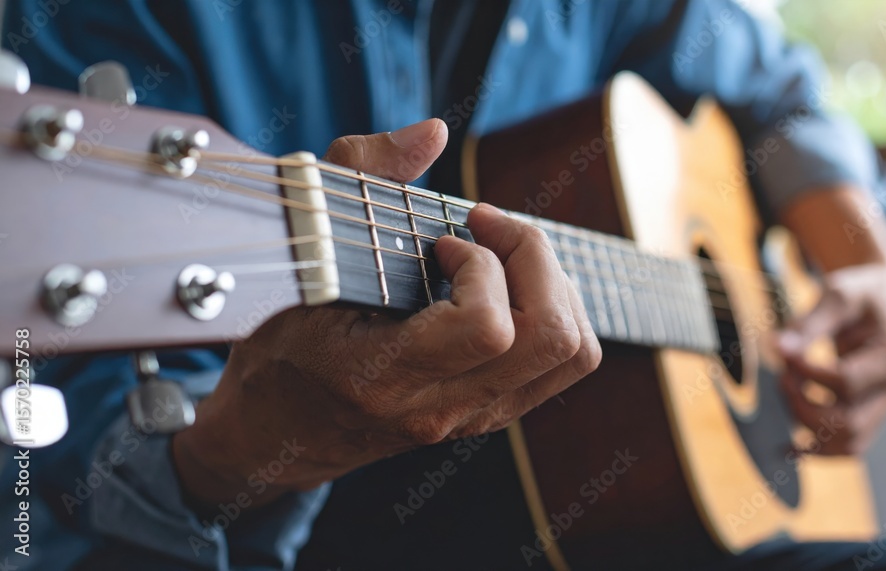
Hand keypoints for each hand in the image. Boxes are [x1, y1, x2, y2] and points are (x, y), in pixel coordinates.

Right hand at [172, 119, 601, 505]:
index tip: (444, 241)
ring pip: (572, 352)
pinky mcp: (492, 414)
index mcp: (385, 375)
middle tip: (488, 231)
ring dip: (555, 285)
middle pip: (551, 337)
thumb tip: (433, 131)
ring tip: (503, 257)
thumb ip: (361, 175)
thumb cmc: (285, 342)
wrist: (277, 431)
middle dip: (535, 260)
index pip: (486, 327)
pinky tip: (507, 285)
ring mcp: (473, 418)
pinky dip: (555, 309)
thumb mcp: (304, 254)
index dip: (483, 266)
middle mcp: (441, 406)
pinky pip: (563, 362)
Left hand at [778, 261, 885, 455]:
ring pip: (851, 442)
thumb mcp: (837, 295)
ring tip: (784, 399)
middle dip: (804, 406)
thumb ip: (808, 323)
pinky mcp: (873, 412)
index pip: (846, 382)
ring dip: (808, 429)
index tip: (783, 355)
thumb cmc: (860, 293)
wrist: (883, 296)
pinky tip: (789, 446)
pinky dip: (819, 448)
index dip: (807, 374)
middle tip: (781, 378)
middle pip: (849, 422)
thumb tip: (777, 348)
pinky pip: (849, 444)